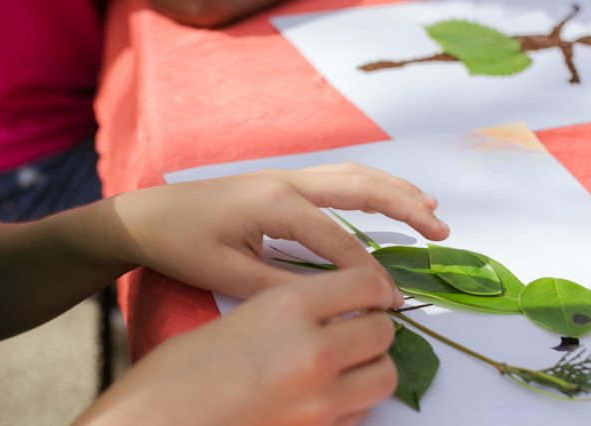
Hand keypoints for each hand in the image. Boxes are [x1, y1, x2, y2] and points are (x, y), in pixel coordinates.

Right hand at [76, 268, 399, 425]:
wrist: (152, 424)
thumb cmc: (177, 372)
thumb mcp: (238, 316)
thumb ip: (291, 311)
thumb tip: (332, 313)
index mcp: (287, 307)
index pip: (365, 283)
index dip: (375, 287)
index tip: (374, 293)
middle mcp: (312, 350)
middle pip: (382, 331)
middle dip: (374, 328)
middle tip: (358, 328)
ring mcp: (318, 400)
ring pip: (384, 376)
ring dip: (372, 366)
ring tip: (349, 364)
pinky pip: (360, 414)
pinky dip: (354, 402)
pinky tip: (326, 394)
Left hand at [111, 162, 448, 304]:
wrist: (148, 215)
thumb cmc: (183, 244)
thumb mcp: (229, 275)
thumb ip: (282, 287)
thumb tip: (332, 302)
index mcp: (276, 204)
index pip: (339, 240)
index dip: (369, 273)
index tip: (391, 302)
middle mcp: (289, 181)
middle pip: (361, 187)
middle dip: (405, 208)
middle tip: (442, 231)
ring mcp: (286, 176)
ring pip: (354, 175)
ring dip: (395, 190)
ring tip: (431, 209)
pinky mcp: (282, 181)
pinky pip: (338, 179)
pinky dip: (370, 186)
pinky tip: (385, 196)